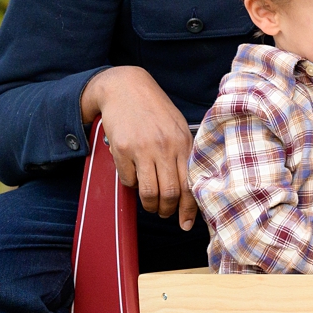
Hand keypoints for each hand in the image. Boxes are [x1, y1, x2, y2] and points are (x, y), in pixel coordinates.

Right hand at [81, 66, 197, 229]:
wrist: (125, 88)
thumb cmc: (154, 110)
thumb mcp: (177, 127)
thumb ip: (183, 153)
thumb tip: (189, 186)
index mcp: (183, 143)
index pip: (189, 184)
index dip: (188, 208)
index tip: (186, 224)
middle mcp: (165, 147)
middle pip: (169, 193)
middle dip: (167, 210)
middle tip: (164, 213)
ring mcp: (143, 149)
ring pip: (149, 192)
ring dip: (149, 204)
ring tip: (150, 203)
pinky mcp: (122, 150)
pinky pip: (128, 180)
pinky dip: (131, 185)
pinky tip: (134, 177)